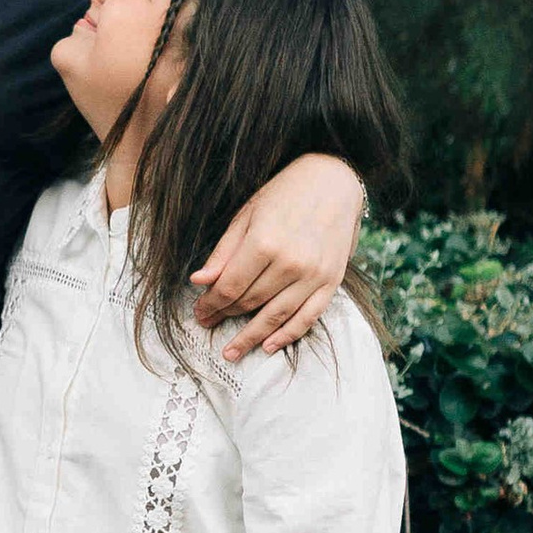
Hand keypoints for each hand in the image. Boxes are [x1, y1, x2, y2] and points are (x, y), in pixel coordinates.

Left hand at [190, 152, 364, 358]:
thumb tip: (198, 282)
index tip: (200, 312)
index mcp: (264, 243)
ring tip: (233, 351)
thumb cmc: (285, 194)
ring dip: (252, 337)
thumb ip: (224, 252)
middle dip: (226, 316)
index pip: (229, 287)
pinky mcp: (332, 281)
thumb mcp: (246, 215)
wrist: (334, 181)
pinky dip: (288, 335)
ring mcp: (314, 275)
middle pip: (250, 302)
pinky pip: (308, 317)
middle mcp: (291, 263)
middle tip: (209, 325)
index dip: (210, 304)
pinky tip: (269, 346)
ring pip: (276, 316)